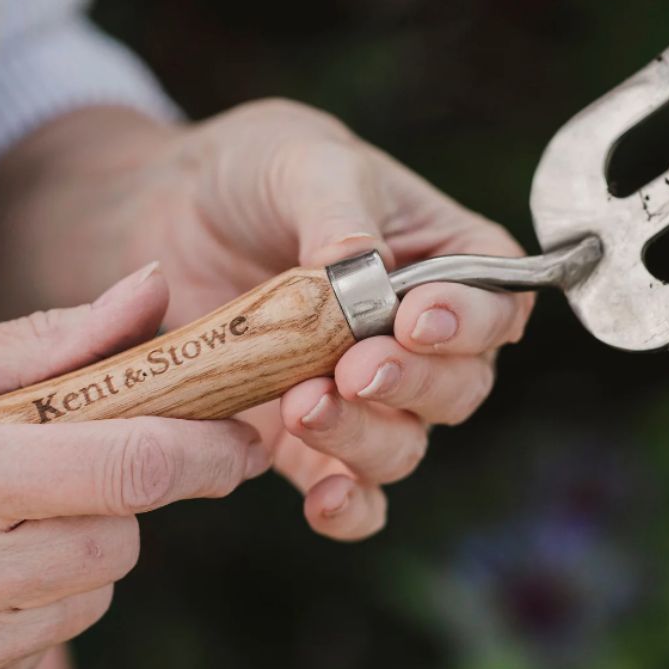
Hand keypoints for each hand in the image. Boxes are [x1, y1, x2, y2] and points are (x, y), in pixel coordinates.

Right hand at [0, 266, 263, 668]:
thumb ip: (48, 342)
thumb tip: (156, 291)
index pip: (130, 468)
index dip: (206, 451)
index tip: (241, 441)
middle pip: (120, 543)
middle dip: (117, 502)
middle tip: (60, 472)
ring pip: (87, 600)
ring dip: (73, 559)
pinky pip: (40, 655)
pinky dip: (29, 614)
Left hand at [134, 100, 534, 540]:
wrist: (173, 208)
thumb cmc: (262, 170)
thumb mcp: (306, 162)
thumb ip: (340, 214)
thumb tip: (359, 269)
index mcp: (443, 260)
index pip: (495, 302)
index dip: (470, 321)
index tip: (414, 319)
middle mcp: (419, 337)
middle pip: (460, 386)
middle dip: (413, 385)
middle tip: (356, 367)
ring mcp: (366, 391)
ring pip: (405, 443)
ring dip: (366, 437)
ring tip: (305, 406)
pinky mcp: (308, 436)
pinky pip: (351, 491)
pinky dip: (347, 506)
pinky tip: (322, 501)